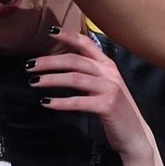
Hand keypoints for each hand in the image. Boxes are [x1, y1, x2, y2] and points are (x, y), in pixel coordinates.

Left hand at [28, 29, 154, 157]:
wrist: (135, 135)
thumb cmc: (115, 110)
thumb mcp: (105, 86)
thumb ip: (89, 74)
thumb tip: (61, 64)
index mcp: (107, 65)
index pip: (86, 44)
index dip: (68, 36)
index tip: (49, 31)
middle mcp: (109, 73)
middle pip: (75, 60)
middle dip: (49, 61)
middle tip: (29, 66)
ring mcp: (110, 88)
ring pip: (75, 78)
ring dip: (51, 79)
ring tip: (34, 82)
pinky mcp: (107, 106)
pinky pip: (78, 102)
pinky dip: (60, 102)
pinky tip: (46, 102)